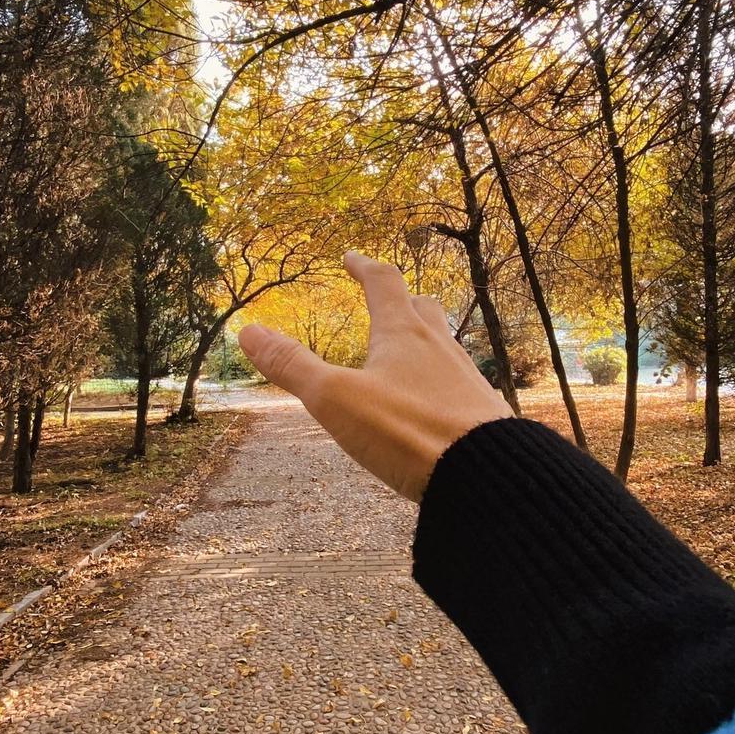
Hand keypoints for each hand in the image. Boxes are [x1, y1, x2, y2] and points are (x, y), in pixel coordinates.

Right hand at [238, 251, 513, 499]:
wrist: (486, 476)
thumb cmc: (407, 432)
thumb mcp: (334, 399)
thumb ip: (292, 366)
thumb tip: (247, 331)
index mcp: (402, 334)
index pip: (382, 283)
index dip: (363, 267)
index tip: (351, 257)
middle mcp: (439, 348)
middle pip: (421, 308)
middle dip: (400, 299)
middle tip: (386, 296)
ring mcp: (466, 380)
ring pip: (444, 345)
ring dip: (424, 339)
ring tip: (409, 349)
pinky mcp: (482, 413)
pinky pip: (459, 383)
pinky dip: (442, 379)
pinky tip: (437, 401)